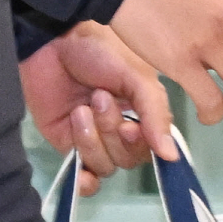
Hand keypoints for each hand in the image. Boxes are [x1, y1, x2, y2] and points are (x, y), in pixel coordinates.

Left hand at [20, 20, 177, 195]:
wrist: (51, 39)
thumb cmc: (98, 49)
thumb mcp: (135, 74)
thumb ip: (155, 113)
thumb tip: (171, 156)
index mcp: (141, 111)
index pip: (151, 146)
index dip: (140, 143)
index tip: (129, 124)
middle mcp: (119, 128)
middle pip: (127, 159)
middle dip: (112, 132)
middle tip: (97, 98)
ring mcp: (92, 138)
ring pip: (104, 166)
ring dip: (92, 141)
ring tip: (80, 110)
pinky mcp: (65, 144)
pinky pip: (82, 178)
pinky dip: (84, 182)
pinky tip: (81, 174)